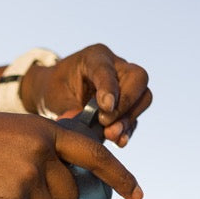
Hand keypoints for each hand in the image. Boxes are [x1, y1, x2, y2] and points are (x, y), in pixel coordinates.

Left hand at [21, 44, 151, 145]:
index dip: (110, 87)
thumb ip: (68, 108)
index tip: (106, 107)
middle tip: (106, 122)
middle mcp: (117, 67)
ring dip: (128, 119)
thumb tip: (80, 124)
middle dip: (126, 103)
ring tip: (111, 135)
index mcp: (95, 57)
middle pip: (138, 78)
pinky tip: (119, 141)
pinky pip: (135, 116)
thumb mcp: (55, 96)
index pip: (107, 69)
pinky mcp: (129, 105)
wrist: (60, 92)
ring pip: (143, 97)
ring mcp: (127, 85)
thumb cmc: (57, 89)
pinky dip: (128, 130)